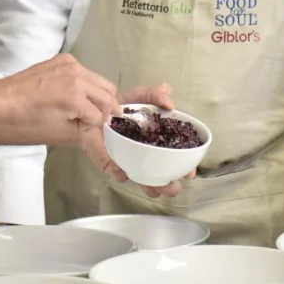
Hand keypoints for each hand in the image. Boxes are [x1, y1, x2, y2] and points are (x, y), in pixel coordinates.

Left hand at [0, 54, 119, 145]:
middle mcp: (77, 76)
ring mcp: (71, 64)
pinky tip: (74, 93)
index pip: (101, 114)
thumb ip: (87, 132)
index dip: (98, 124)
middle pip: (107, 93)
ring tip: (86, 107)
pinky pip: (86, 72)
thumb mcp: (59, 132)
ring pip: (100, 81)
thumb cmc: (27, 121)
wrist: (1, 100)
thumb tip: (103, 134)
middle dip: (106, 109)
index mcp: (75, 96)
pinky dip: (86, 84)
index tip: (94, 128)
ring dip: (98, 95)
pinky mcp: (64, 59)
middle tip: (97, 120)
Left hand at [81, 83, 190, 197]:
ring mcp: (130, 161)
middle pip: (163, 177)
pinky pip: (117, 173)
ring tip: (155, 188)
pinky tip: (124, 172)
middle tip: (173, 185)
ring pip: (143, 182)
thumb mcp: (139, 96)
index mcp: (158, 141)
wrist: (93, 109)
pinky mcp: (111, 163)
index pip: (176, 158)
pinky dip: (121, 174)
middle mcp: (146, 155)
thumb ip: (155, 95)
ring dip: (150, 188)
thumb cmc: (120, 105)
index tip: (190, 172)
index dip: (185, 168)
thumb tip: (169, 103)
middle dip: (170, 185)